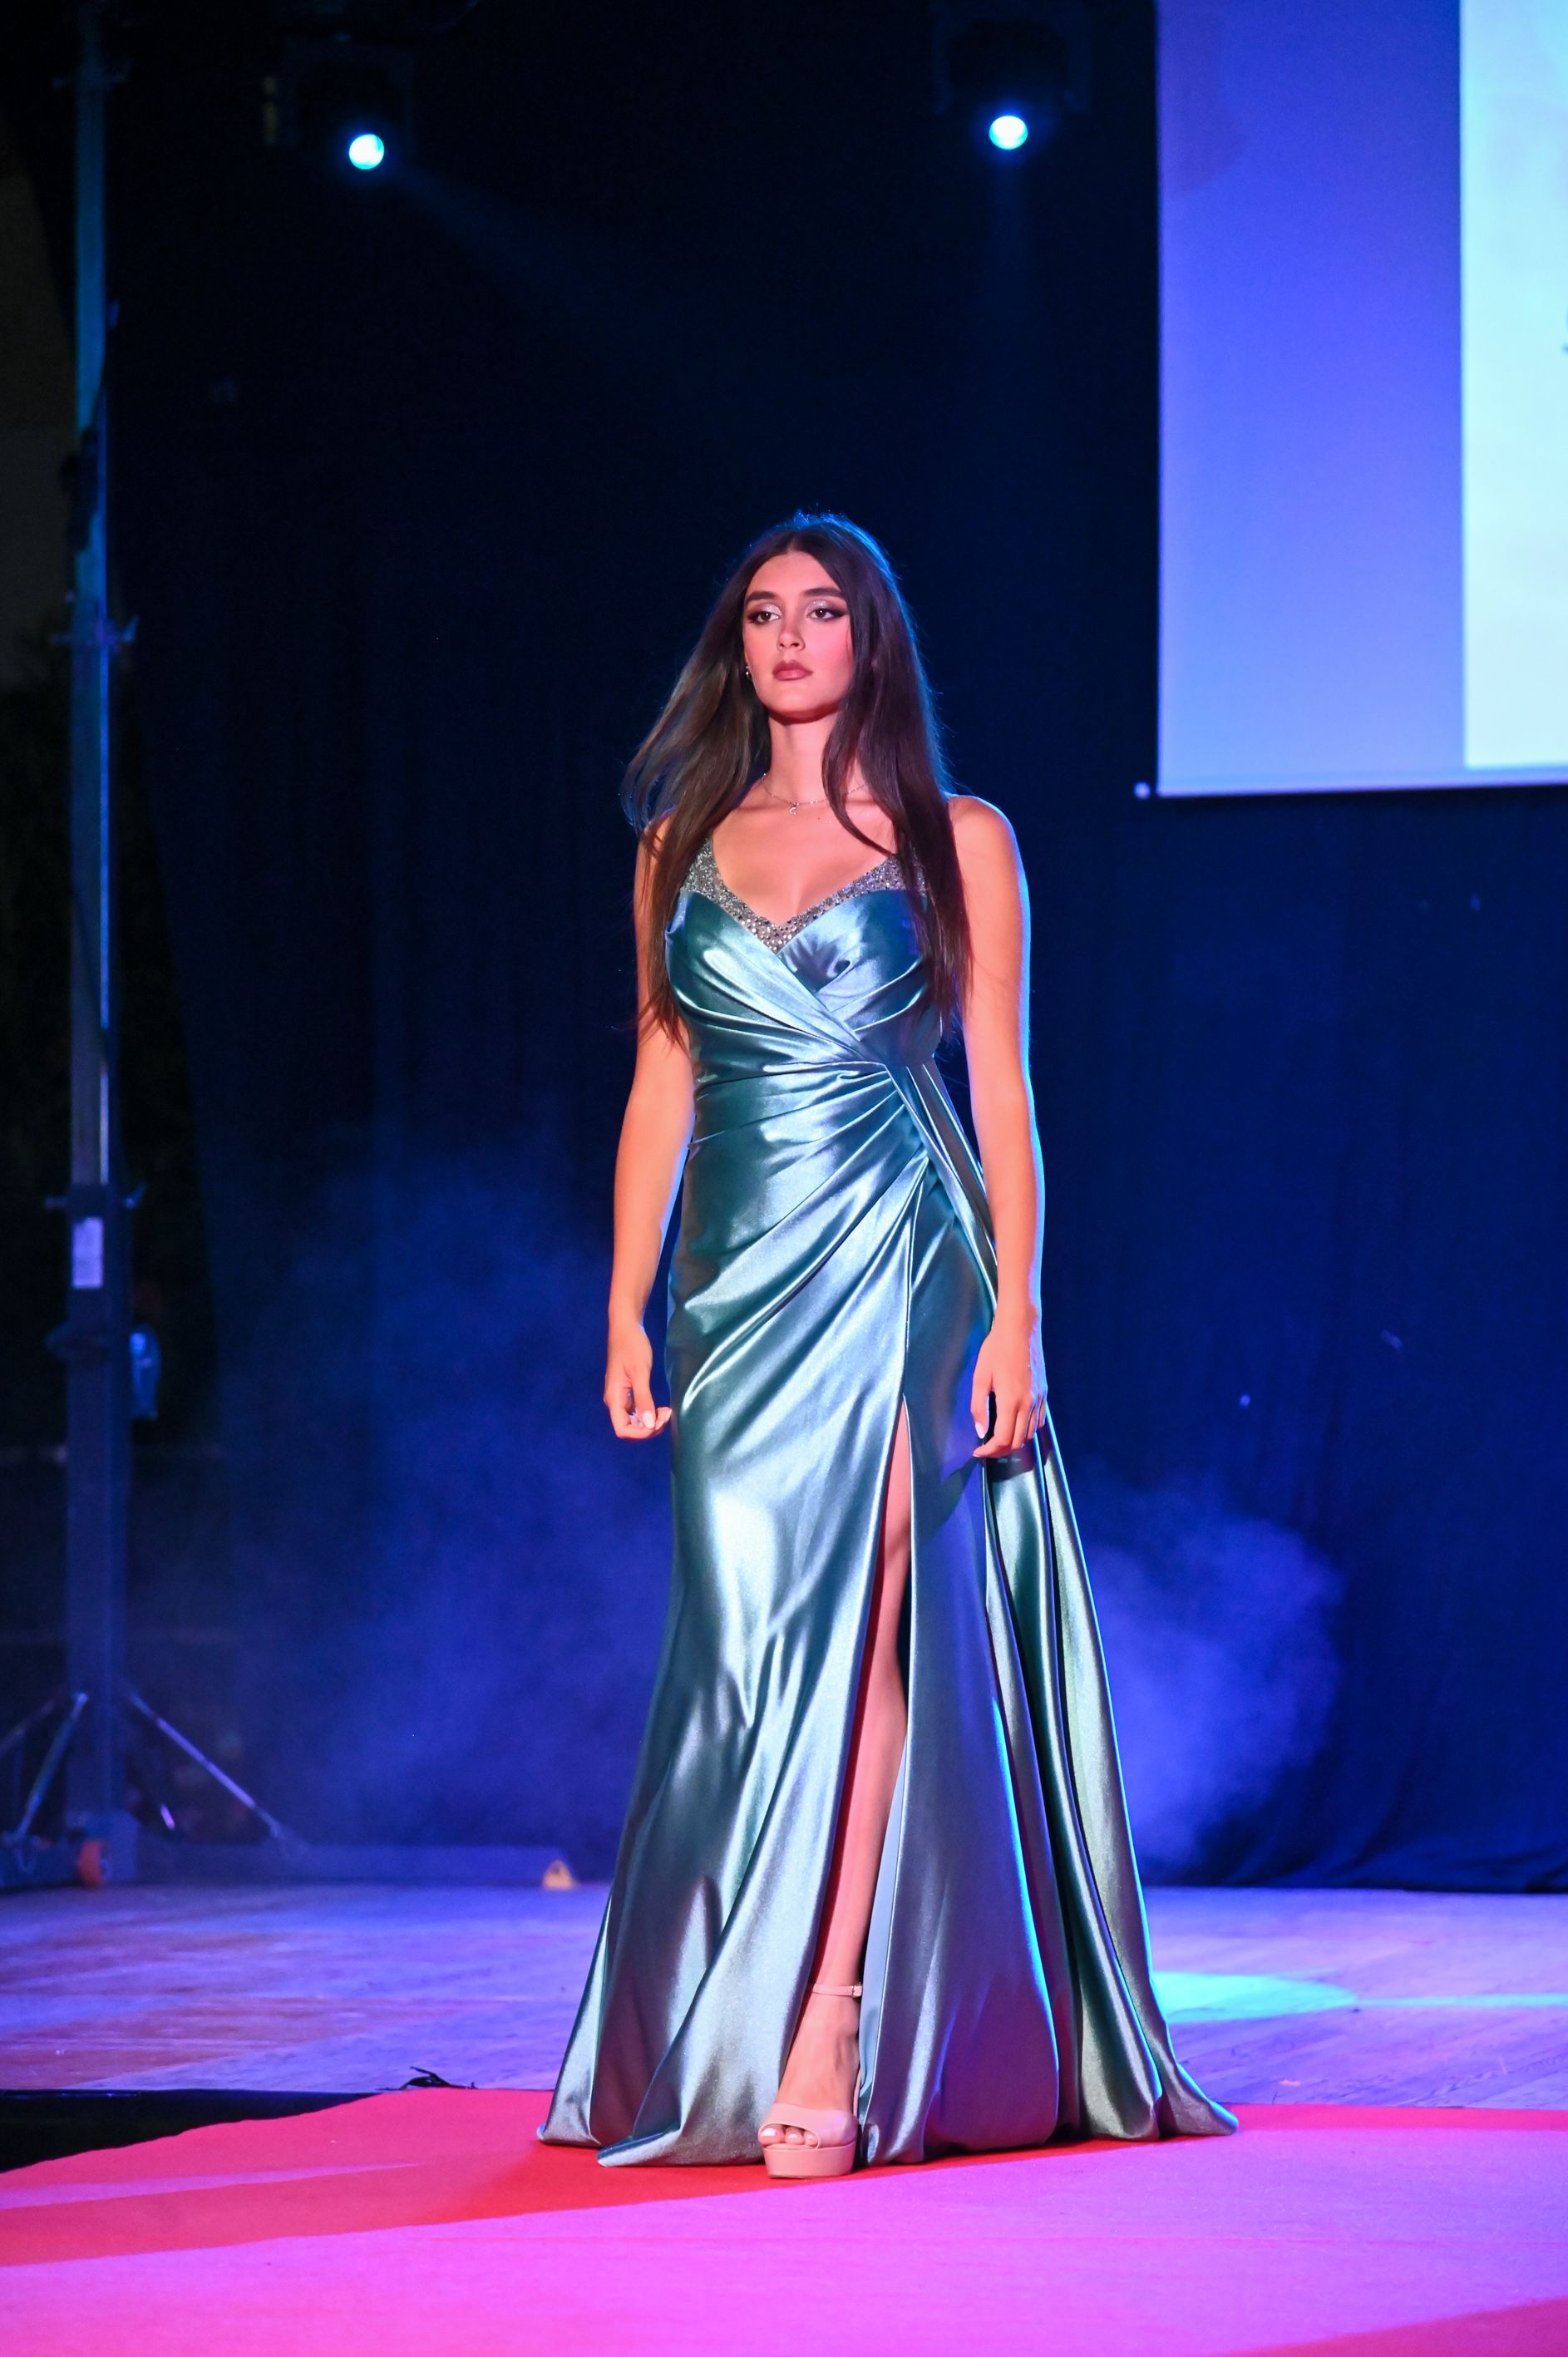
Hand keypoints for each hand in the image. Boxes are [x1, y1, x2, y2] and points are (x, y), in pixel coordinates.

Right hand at [605, 1315, 671, 1440]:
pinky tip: (661, 1407)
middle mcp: (615, 1401)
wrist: (626, 1328)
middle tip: (667, 1414)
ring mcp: (621, 1397)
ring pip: (635, 1421)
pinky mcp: (627, 1391)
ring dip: (651, 1421)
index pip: (622, 1429)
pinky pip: (637, 1411)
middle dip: (649, 1427)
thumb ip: (643, 1399)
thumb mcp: (640, 1373)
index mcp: (614, 1398)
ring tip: (666, 1411)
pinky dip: (649, 1413)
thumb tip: (648, 1424)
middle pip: (629, 1428)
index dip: (641, 1433)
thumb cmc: (632, 1347)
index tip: (659, 1422)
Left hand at [971, 1309, 1046, 1458]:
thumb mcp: (980, 1376)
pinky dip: (1026, 1430)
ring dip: (1014, 1441)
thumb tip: (981, 1432)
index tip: (977, 1452)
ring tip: (998, 1439)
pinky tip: (1015, 1425)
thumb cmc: (996, 1349)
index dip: (989, 1451)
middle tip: (986, 1449)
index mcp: (1010, 1401)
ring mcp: (1039, 1399)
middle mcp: (1028, 1404)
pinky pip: (1038, 1421)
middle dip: (1000, 1450)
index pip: (1002, 1439)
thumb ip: (979, 1407)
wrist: (1021, 1329)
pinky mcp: (1044, 1393)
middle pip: (1017, 1441)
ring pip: (1029, 1434)